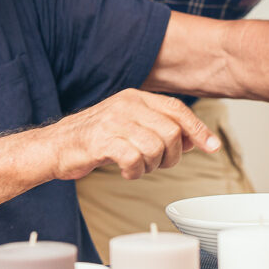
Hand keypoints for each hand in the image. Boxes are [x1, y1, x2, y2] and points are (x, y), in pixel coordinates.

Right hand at [48, 89, 220, 180]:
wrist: (55, 145)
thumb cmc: (94, 138)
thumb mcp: (129, 124)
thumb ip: (159, 127)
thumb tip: (194, 139)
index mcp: (135, 97)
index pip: (177, 109)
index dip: (198, 129)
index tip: (212, 147)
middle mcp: (126, 105)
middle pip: (171, 132)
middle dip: (171, 156)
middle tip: (156, 163)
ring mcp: (114, 121)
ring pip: (156, 147)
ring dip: (151, 165)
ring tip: (136, 166)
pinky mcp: (102, 141)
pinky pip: (134, 159)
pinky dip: (134, 172)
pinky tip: (126, 171)